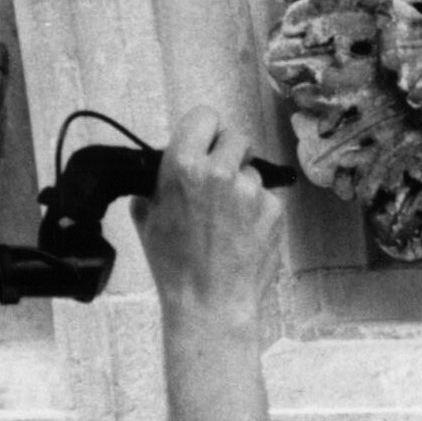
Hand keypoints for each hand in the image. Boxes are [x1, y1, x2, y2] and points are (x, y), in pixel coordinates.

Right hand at [130, 108, 283, 324]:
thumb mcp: (147, 219)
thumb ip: (156, 182)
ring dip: (242, 186)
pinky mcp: (274, 209)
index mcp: (183, 166)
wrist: (209, 304)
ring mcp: (250, 190)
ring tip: (226, 220)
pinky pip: (266, 197)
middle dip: (228, 154)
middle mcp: (219, 171)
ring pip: (252, 170)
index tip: (204, 143)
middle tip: (219, 180)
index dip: (205, 130)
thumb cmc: (174, 266)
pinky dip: (257, 211)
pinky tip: (242, 234)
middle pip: (235, 137)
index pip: (204, 116)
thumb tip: (162, 164)